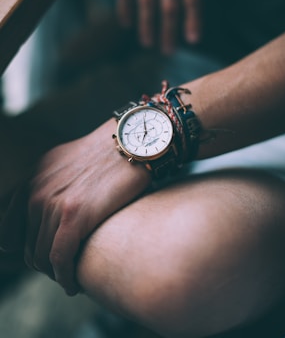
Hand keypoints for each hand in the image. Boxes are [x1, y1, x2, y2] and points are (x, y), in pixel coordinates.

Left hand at [24, 119, 150, 295]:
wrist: (130, 142)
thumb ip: (50, 182)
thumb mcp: (65, 161)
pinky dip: (64, 277)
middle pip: (28, 245)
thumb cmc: (106, 153)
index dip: (23, 248)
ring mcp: (53, 203)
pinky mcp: (74, 216)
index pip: (11, 226)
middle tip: (62, 270)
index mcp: (33, 179)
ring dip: (55, 273)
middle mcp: (37, 191)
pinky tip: (73, 284)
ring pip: (42, 256)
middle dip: (43, 263)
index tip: (39, 257)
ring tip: (70, 278)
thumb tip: (54, 207)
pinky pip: (60, 259)